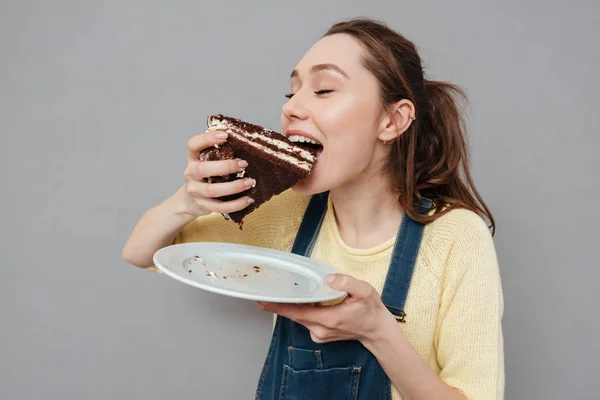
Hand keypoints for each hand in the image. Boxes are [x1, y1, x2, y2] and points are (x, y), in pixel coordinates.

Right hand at [181, 130, 255, 215]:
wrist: (189, 201)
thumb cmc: (205, 176)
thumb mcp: (206, 162)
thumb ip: (219, 153)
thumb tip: (245, 142)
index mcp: (192, 158)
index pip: (193, 145)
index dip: (207, 139)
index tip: (225, 135)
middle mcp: (190, 174)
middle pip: (203, 169)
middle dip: (225, 166)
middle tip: (244, 164)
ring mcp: (195, 191)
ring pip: (212, 190)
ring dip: (233, 187)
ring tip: (250, 182)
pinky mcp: (203, 206)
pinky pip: (220, 207)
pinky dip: (236, 204)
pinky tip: (249, 199)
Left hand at [256, 274, 396, 344]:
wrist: (377, 331)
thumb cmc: (371, 310)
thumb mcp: (365, 291)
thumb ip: (347, 283)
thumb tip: (329, 278)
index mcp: (329, 318)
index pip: (297, 312)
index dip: (278, 307)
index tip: (262, 302)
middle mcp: (320, 329)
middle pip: (294, 315)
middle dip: (279, 304)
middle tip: (265, 292)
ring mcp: (319, 335)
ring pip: (299, 318)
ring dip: (290, 307)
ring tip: (280, 294)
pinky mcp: (320, 336)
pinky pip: (305, 321)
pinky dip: (300, 311)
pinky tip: (301, 301)